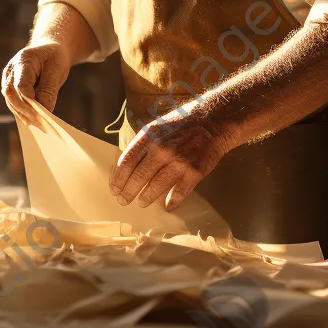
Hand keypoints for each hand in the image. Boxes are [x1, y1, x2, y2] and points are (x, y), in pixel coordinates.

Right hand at [1, 41, 70, 123]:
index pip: (20, 84)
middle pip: (10, 94)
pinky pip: (13, 101)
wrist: (49, 48)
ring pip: (10, 100)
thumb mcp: (57, 70)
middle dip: (24, 110)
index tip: (41, 114)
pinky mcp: (10, 86)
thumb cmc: (54, 57)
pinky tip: (31, 120)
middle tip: (38, 123)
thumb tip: (44, 110)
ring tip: (37, 125)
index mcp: (23, 60)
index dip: (28, 101)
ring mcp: (8, 78)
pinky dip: (21, 111)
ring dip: (22, 114)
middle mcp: (11, 69)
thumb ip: (49, 90)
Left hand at [109, 107, 230, 210]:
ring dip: (146, 197)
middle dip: (128, 192)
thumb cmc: (181, 124)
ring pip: (156, 186)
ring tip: (142, 202)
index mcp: (149, 136)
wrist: (212, 122)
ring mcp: (178, 162)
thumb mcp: (157, 126)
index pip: (127, 161)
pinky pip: (179, 193)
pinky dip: (172, 201)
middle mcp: (161, 149)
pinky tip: (167, 205)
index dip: (119, 178)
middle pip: (139, 176)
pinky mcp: (194, 172)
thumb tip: (127, 165)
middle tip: (123, 200)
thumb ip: (143, 144)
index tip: (115, 188)